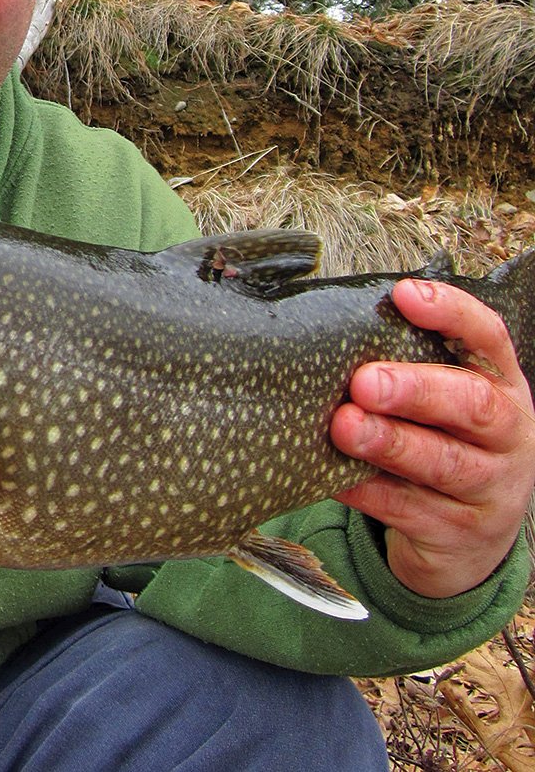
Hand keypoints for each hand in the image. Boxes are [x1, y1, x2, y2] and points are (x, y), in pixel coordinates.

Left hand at [331, 279, 534, 597]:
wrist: (469, 533)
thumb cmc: (439, 436)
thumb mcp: (440, 397)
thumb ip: (401, 359)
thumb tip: (322, 319)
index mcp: (499, 383)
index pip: (488, 337)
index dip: (451, 313)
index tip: (404, 294)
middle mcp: (506, 433)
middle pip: (474, 406)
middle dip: (418, 390)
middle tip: (364, 381)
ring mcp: (488, 487)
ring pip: (445, 463)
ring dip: (391, 443)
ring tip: (345, 426)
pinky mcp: (457, 532)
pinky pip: (409, 509)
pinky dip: (367, 491)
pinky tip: (333, 475)